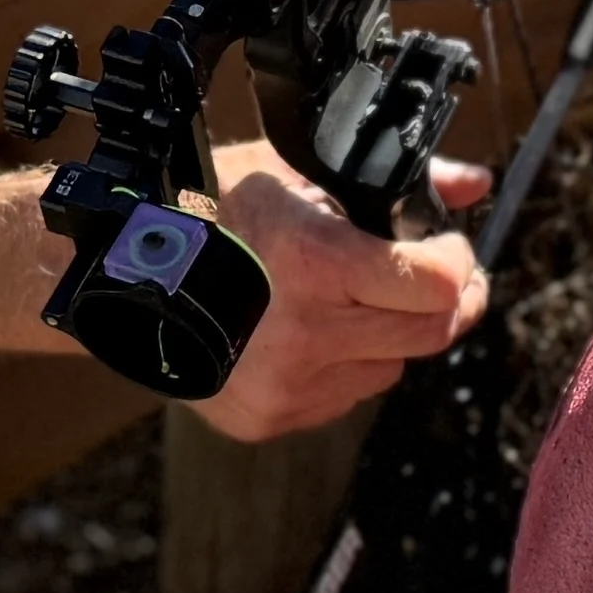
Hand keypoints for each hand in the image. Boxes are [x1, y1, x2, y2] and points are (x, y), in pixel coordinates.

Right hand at [197, 155, 491, 442]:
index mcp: (316, 263)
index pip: (439, 285)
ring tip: (346, 299)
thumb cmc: (209, 207)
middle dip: (446, 304)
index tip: (449, 247)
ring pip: (390, 370)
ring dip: (388, 337)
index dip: (458, 263)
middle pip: (430, 335)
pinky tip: (307, 332)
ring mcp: (286, 385)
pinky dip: (343, 367)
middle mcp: (305, 334)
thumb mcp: (298, 175)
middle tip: (434, 278)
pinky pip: (343, 398)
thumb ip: (399, 183)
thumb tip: (473, 184)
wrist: (119, 270)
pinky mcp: (268, 418)